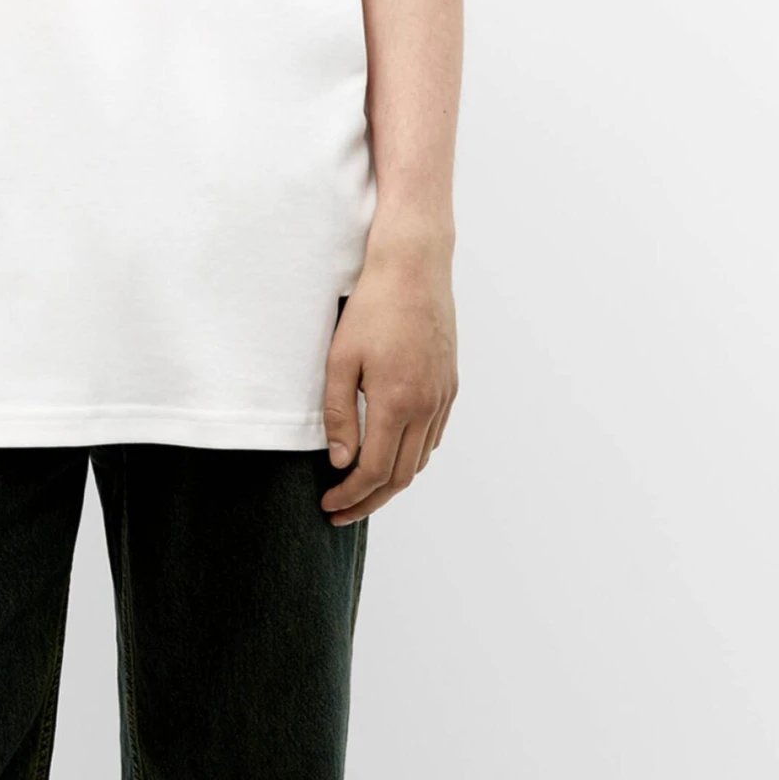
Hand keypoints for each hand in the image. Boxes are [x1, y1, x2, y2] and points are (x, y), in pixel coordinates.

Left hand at [319, 237, 457, 522]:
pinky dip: (411, 456)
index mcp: (397, 402)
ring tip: (362, 489)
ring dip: (391, 482)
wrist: (414, 267)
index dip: (350, 495)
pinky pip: (432, 436)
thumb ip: (338, 413)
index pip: (375, 471)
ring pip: (420, 459)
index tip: (328, 505)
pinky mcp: (450, 386)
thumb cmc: (371, 307)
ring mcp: (443, 397)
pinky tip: (391, 453)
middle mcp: (427, 406)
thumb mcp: (340, 357)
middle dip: (369, 501)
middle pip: (401, 476)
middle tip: (341, 511)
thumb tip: (340, 462)